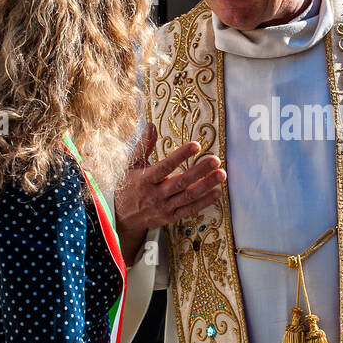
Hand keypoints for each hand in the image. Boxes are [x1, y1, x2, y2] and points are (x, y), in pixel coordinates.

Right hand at [116, 123, 225, 237]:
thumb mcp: (132, 164)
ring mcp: (164, 207)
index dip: (181, 155)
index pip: (165, 166)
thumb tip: (152, 125)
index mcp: (145, 179)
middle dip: (200, 171)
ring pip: (188, 196)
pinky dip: (204, 202)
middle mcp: (155, 195)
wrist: (121, 217)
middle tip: (215, 160)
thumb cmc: (127, 186)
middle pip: (181, 182)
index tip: (196, 145)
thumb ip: (144, 145)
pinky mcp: (170, 217)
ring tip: (221, 175)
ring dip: (206, 186)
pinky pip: (189, 210)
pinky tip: (216, 192)